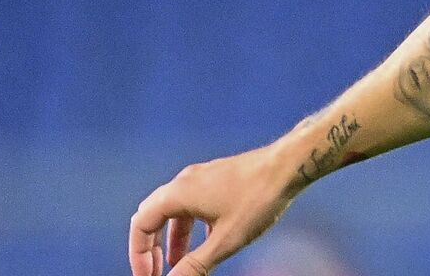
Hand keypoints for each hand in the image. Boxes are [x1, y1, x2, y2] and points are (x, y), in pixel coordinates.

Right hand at [128, 146, 297, 275]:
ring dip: (174, 239)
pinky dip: (192, 226)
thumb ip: (195, 264)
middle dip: (151, 248)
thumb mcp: (225, 240)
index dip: (138, 255)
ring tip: (180, 265)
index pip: (141, 226)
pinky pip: (194, 204)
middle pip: (153, 216)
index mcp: (178, 193)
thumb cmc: (259, 199)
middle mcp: (185, 181)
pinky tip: (208, 243)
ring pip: (176, 211)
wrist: (291, 164)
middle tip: (157, 272)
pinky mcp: (218, 178)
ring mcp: (202, 177)